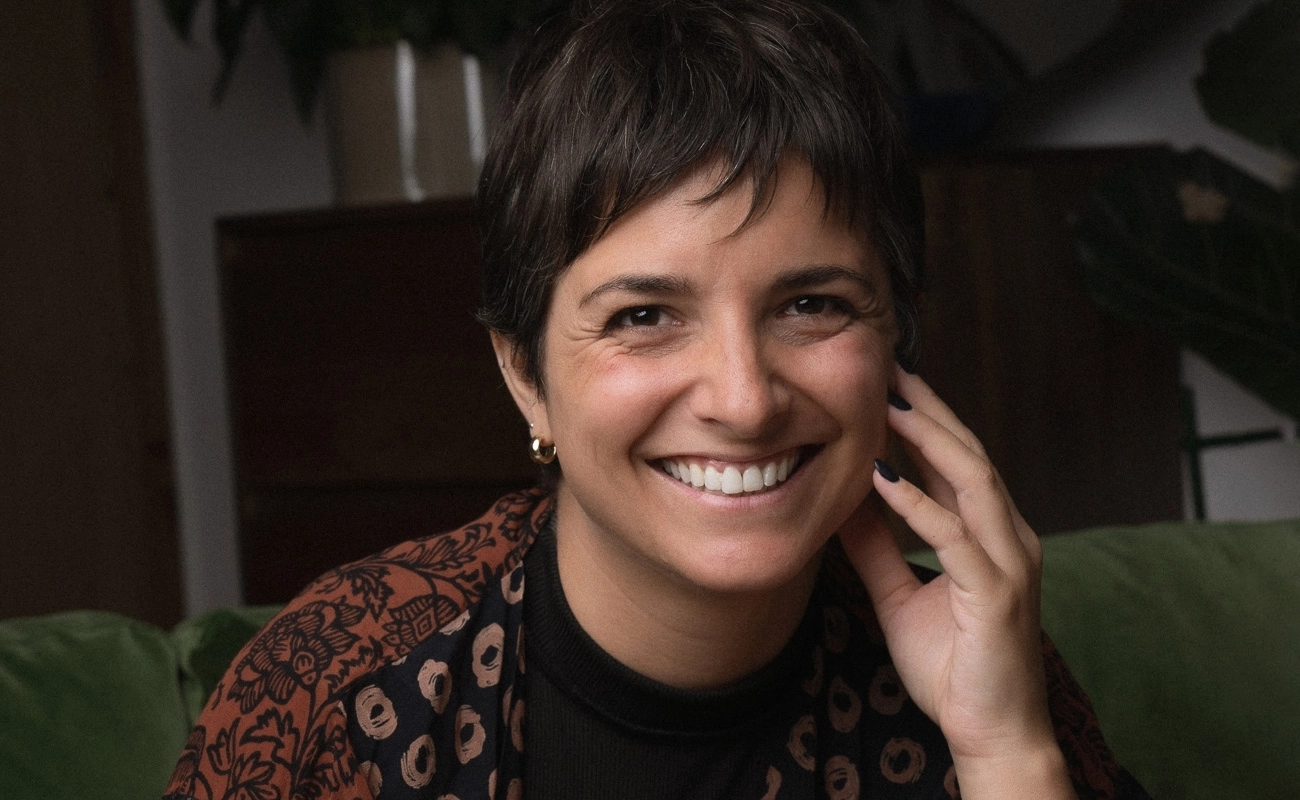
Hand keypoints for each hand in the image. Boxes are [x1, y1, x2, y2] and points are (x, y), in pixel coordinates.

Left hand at [838, 366, 1075, 797]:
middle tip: (890, 369)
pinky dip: (918, 502)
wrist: (991, 734)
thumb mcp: (900, 596)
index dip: (925, 421)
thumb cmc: (952, 667)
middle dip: (930, 410)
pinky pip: (956, 536)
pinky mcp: (997, 594)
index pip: (958, 462)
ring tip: (888, 406)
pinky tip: (881, 477)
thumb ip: (877, 548)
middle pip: (970, 455)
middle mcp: (1008, 538)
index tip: (887, 384)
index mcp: (989, 536)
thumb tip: (844, 500)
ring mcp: (1009, 563)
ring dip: (928, 439)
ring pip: (973, 480)